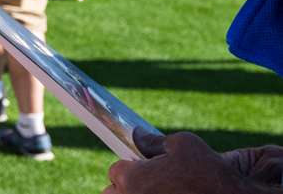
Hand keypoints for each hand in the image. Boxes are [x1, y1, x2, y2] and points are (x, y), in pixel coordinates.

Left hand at [104, 130, 276, 193]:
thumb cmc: (210, 173)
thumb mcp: (184, 145)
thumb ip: (155, 141)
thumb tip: (139, 136)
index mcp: (132, 178)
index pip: (116, 171)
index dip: (130, 168)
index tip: (141, 168)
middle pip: (113, 193)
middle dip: (126, 187)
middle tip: (147, 184)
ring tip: (157, 191)